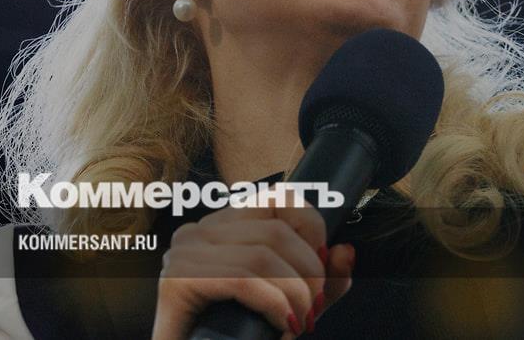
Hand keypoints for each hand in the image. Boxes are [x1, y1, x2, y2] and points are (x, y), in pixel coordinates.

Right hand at [151, 189, 355, 339]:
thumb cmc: (236, 336)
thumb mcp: (290, 304)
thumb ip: (321, 281)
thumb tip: (346, 251)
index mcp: (221, 227)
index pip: (277, 198)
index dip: (311, 228)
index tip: (320, 268)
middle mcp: (198, 232)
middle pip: (276, 230)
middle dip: (309, 272)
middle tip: (312, 309)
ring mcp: (184, 254)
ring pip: (263, 255)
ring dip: (295, 294)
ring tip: (299, 323)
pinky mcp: (178, 281)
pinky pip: (244, 279)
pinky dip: (274, 304)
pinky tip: (282, 324)